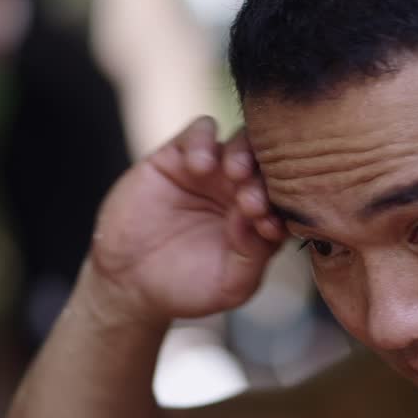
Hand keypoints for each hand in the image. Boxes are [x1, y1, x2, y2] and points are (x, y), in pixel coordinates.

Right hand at [87, 117, 284, 322]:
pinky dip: (204, 140)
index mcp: (262, 219)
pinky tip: (199, 167)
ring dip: (244, 153)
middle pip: (269, 166)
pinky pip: (201, 130)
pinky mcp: (178, 156)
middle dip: (266, 179)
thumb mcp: (229, 286)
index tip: (268, 225)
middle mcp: (241, 190)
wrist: (129, 281)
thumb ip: (253, 257)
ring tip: (234, 174)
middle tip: (251, 200)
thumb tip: (259, 220)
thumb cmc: (187, 287)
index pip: (287, 200)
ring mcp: (213, 171)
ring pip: (241, 141)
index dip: (284, 208)